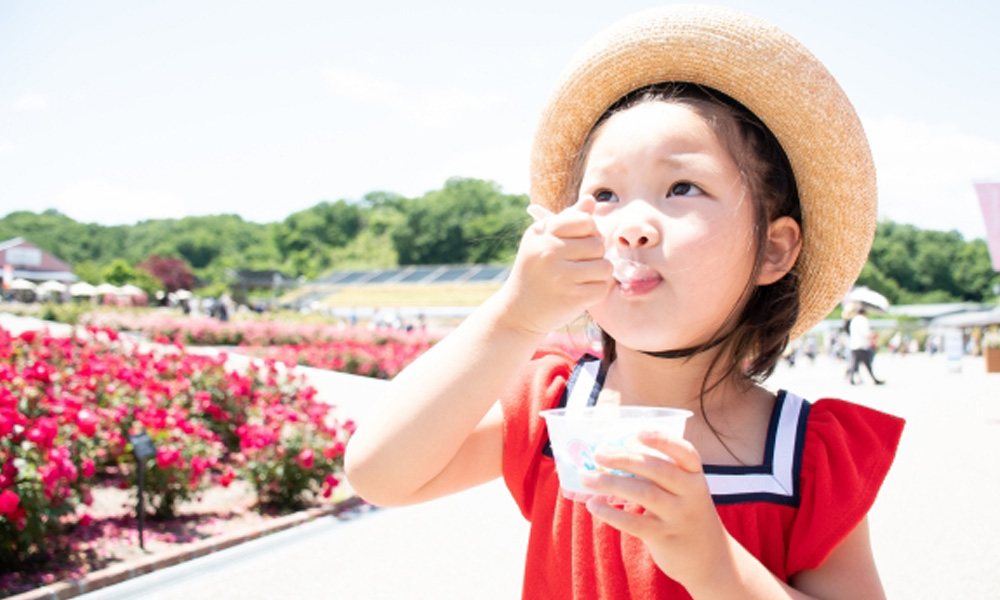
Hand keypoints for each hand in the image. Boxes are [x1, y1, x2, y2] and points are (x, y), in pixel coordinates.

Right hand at [496, 196, 612, 335]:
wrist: (517, 311)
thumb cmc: (534, 271)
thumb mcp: (542, 240)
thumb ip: (568, 218)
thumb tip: (591, 200)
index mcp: (543, 233)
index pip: (585, 221)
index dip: (590, 231)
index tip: (581, 242)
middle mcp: (550, 252)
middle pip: (598, 244)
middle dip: (595, 254)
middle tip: (579, 264)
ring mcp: (561, 276)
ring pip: (605, 266)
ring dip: (599, 273)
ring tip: (583, 277)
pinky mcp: (572, 298)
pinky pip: (603, 288)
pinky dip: (597, 290)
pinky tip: (582, 291)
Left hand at [581, 431, 735, 591]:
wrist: (711, 560)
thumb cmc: (685, 515)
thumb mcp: (683, 492)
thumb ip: (658, 476)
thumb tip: (610, 458)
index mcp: (696, 476)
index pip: (685, 452)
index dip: (663, 439)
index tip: (639, 431)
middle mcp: (692, 494)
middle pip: (657, 469)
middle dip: (625, 459)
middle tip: (598, 453)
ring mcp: (680, 517)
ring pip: (643, 493)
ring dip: (611, 483)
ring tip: (586, 477)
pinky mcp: (665, 537)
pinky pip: (634, 522)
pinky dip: (610, 513)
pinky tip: (593, 505)